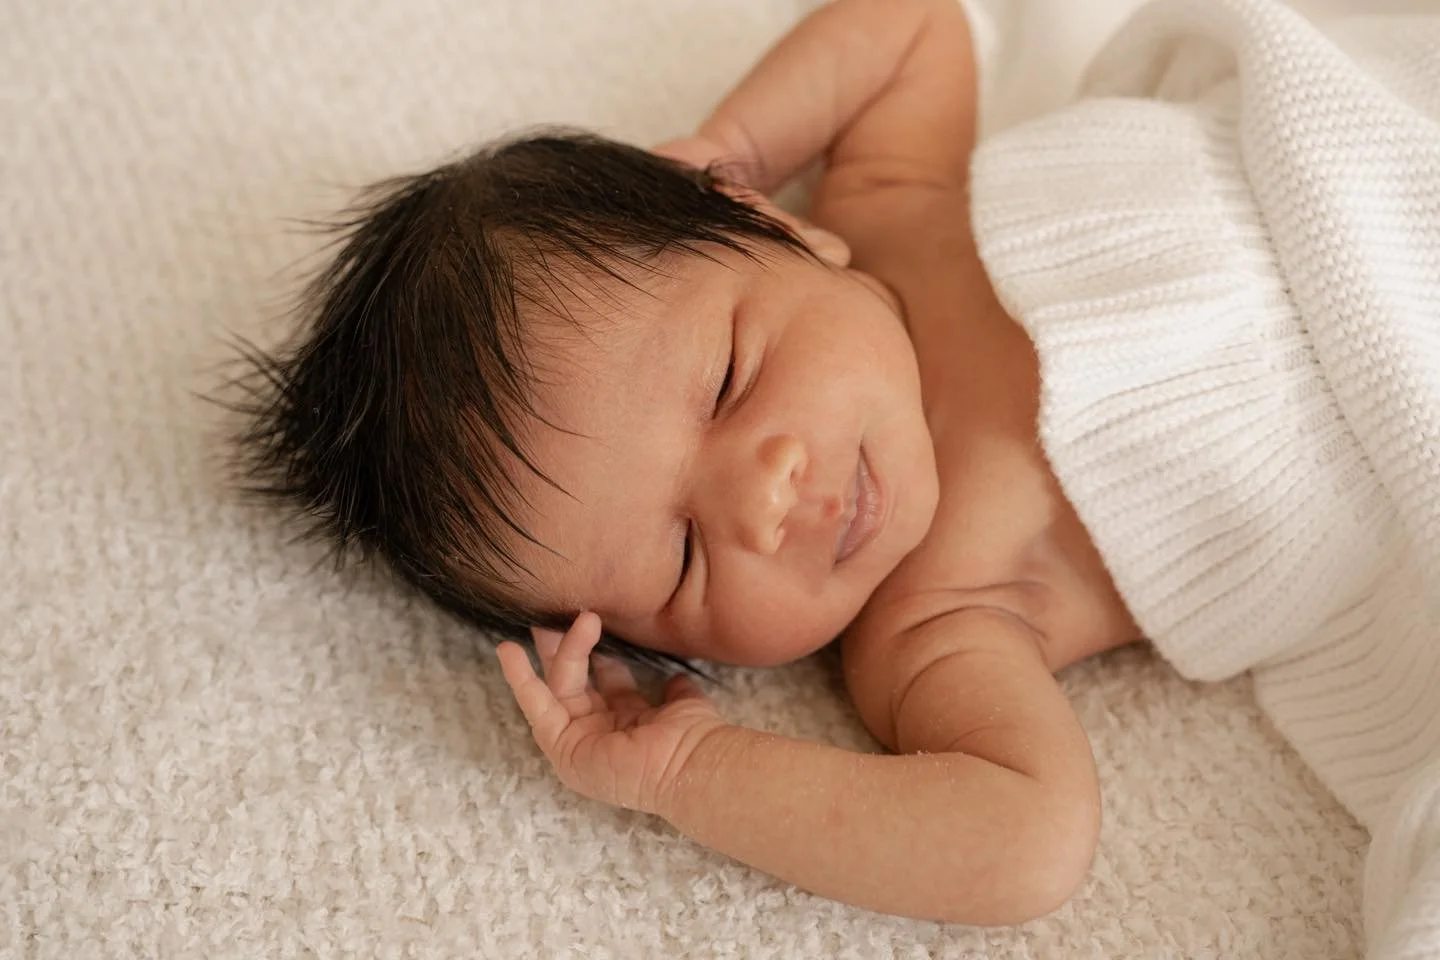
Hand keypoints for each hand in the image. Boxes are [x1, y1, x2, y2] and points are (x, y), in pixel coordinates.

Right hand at [497, 612, 729, 815]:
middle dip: (563, 646)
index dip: (598, 651)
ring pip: (557, 687)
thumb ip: (674, 690)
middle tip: (553, 612)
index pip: (606, 681)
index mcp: (629, 722)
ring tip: (541, 619)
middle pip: (574, 681)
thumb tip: (674, 677)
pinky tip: (507, 650)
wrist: (692, 763)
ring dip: (552, 652)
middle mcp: (601, 732)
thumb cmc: (693, 737)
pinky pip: (537, 710)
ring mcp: (580, 742)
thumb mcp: (681, 704)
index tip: (593, 619)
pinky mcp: (564, 749)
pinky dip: (520, 680)